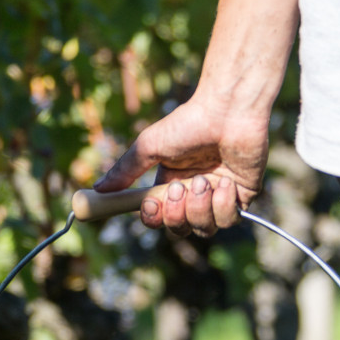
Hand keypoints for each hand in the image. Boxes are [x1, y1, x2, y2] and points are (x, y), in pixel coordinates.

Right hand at [94, 97, 270, 236]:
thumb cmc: (188, 123)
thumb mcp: (149, 146)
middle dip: (177, 214)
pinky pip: (229, 220)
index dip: (153, 217)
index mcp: (170, 183)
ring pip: (204, 228)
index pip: (158, 216)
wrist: (228, 111)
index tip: (151, 205)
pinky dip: (224, 205)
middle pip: (180, 228)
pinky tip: (227, 182)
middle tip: (180, 188)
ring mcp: (218, 197)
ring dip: (200, 208)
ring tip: (205, 180)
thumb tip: (98, 189)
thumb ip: (125, 170)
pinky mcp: (241, 197)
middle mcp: (194, 193)